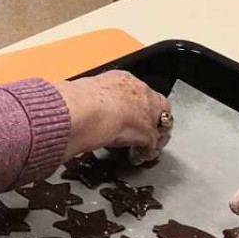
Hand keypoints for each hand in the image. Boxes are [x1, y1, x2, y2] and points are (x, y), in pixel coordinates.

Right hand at [58, 70, 172, 165]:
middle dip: (152, 120)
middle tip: (142, 132)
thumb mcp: (87, 93)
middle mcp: (139, 92)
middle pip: (158, 107)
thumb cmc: (77, 102)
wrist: (82, 111)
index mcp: (123, 79)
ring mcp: (147, 113)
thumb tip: (83, 105)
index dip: (139, 107)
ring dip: (153, 137)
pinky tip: (136, 157)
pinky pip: (152, 145)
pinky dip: (146, 153)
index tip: (132, 116)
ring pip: (161, 125)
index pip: (141, 92)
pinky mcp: (148, 133)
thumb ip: (94, 100)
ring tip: (141, 148)